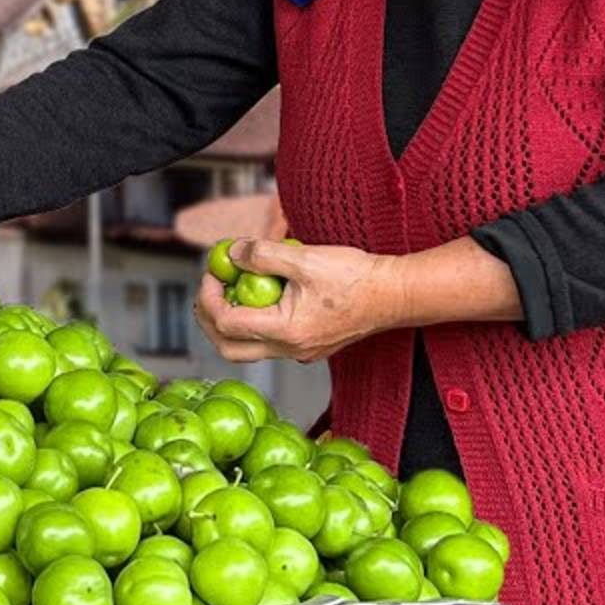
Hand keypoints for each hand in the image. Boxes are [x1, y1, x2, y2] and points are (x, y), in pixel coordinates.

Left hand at [194, 239, 401, 363]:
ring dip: (232, 321)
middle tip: (210, 288)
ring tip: (233, 288)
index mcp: (286, 331)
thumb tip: (232, 253)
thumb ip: (263, 255)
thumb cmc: (356, 276)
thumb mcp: (304, 257)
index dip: (209, 296)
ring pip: (249, 348)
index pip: (227, 323)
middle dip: (210, 318)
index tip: (212, 272)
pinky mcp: (309, 346)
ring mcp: (300, 352)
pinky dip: (255, 321)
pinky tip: (262, 294)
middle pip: (229, 347)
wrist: (395, 294)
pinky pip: (269, 342)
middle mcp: (290, 350)